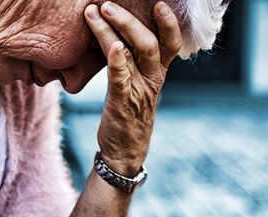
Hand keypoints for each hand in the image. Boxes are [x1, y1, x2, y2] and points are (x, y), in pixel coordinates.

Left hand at [84, 1, 182, 175]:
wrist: (123, 151)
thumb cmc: (126, 111)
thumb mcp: (134, 82)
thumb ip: (130, 58)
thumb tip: (114, 30)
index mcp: (157, 72)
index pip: (171, 44)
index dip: (169, 24)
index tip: (160, 3)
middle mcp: (152, 78)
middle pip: (150, 43)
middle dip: (130, 21)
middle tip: (108, 4)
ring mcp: (138, 91)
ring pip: (132, 55)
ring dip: (112, 32)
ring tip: (96, 12)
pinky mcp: (122, 103)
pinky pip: (121, 79)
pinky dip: (116, 62)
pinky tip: (111, 47)